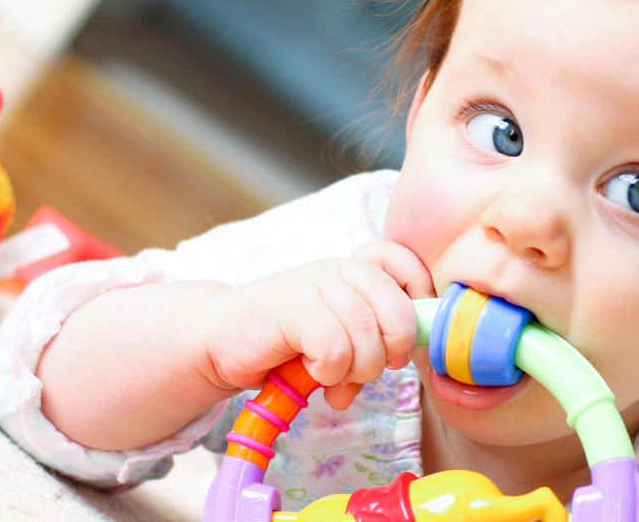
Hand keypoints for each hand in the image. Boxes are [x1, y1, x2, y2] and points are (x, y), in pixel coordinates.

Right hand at [200, 240, 432, 410]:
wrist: (219, 338)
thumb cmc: (282, 342)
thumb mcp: (336, 341)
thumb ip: (370, 349)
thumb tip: (397, 366)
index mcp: (353, 271)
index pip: (402, 262)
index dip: (418, 297)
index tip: (403, 338)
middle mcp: (338, 271)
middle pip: (398, 308)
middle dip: (393, 350)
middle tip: (368, 368)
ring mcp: (315, 286)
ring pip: (367, 334)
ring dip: (357, 369)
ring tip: (333, 375)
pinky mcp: (292, 309)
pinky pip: (334, 348)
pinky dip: (329, 371)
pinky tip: (311, 370)